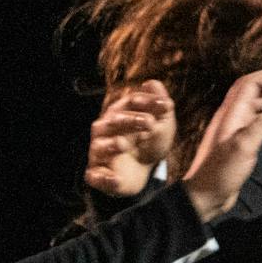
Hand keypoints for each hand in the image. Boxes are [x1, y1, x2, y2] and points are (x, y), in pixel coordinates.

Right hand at [84, 79, 177, 196]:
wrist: (141, 171)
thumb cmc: (148, 141)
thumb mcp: (161, 124)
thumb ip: (160, 105)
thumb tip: (153, 83)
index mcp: (120, 114)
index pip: (129, 103)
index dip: (146, 102)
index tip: (165, 105)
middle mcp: (105, 131)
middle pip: (112, 122)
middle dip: (130, 120)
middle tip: (150, 122)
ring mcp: (100, 153)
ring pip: (99, 147)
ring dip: (110, 145)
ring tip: (122, 144)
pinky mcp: (98, 175)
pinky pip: (96, 176)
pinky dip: (103, 178)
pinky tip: (114, 179)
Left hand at [181, 68, 261, 220]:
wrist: (205, 195)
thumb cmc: (221, 172)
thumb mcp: (242, 147)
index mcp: (231, 113)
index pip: (252, 83)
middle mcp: (234, 115)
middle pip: (259, 90)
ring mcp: (238, 127)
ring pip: (261, 103)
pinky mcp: (242, 140)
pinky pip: (260, 117)